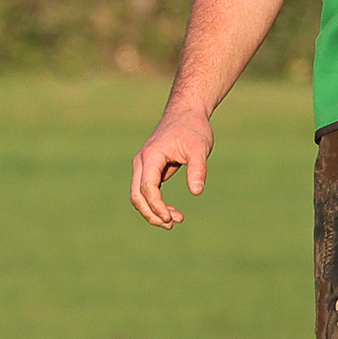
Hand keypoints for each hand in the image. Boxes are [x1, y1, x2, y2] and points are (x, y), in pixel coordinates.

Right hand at [129, 105, 213, 227]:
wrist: (185, 114)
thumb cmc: (193, 129)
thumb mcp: (200, 148)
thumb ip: (198, 169)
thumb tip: (197, 192)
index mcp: (151, 157)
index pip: (147, 187)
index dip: (156, 205)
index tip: (172, 218)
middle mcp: (142, 162)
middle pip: (136, 195)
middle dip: (151, 213)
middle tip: (172, 224)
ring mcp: (143, 166)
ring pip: (139, 195)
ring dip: (153, 211)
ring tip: (176, 220)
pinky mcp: (149, 169)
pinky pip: (146, 191)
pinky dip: (156, 203)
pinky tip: (172, 211)